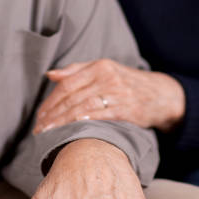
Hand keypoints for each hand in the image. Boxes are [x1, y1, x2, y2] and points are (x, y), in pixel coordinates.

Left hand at [33, 59, 184, 132]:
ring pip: (82, 107)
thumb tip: (50, 74)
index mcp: (99, 66)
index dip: (50, 101)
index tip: (39, 116)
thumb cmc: (126, 82)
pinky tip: (71, 130)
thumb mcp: (104, 69)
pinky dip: (83, 122)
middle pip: (72, 96)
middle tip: (38, 129)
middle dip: (52, 114)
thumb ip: (76, 71)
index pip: (67, 84)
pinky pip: (100, 116)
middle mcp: (107, 77)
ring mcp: (117, 92)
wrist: (160, 94)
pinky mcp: (127, 109)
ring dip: (62, 121)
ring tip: (48, 133)